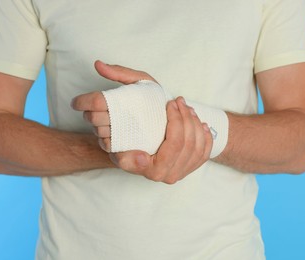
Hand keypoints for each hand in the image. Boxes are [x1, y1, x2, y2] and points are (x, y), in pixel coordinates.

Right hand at [73, 60, 212, 183]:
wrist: (145, 143)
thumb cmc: (132, 122)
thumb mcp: (127, 99)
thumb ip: (116, 80)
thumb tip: (99, 65)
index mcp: (137, 162)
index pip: (167, 147)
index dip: (175, 124)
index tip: (171, 103)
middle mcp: (156, 174)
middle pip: (182, 145)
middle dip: (184, 117)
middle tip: (178, 100)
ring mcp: (174, 173)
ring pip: (193, 149)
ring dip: (194, 122)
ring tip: (187, 107)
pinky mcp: (187, 170)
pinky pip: (202, 155)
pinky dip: (205, 136)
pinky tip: (202, 124)